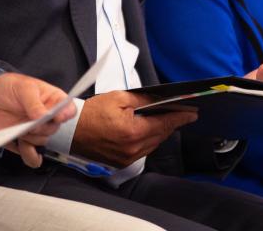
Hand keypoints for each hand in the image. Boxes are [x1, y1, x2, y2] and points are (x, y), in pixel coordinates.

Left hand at [0, 72, 77, 167]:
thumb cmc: (11, 86)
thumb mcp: (24, 88)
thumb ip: (34, 103)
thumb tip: (43, 117)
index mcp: (54, 101)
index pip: (69, 110)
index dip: (65, 115)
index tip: (56, 117)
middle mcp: (48, 117)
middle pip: (54, 129)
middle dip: (41, 128)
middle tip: (29, 122)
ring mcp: (36, 130)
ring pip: (42, 141)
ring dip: (30, 138)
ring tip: (18, 128)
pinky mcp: (24, 141)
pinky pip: (32, 155)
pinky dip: (30, 156)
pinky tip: (25, 149)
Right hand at [70, 90, 196, 166]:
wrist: (70, 131)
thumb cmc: (92, 112)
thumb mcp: (119, 98)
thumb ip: (143, 100)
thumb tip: (160, 101)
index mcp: (133, 131)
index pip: (165, 124)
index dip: (181, 118)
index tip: (192, 114)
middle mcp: (132, 149)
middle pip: (161, 135)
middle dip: (171, 124)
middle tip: (180, 113)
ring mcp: (127, 158)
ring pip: (153, 144)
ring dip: (160, 132)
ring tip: (164, 120)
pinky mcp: (120, 163)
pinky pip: (142, 151)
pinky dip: (148, 140)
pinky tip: (147, 130)